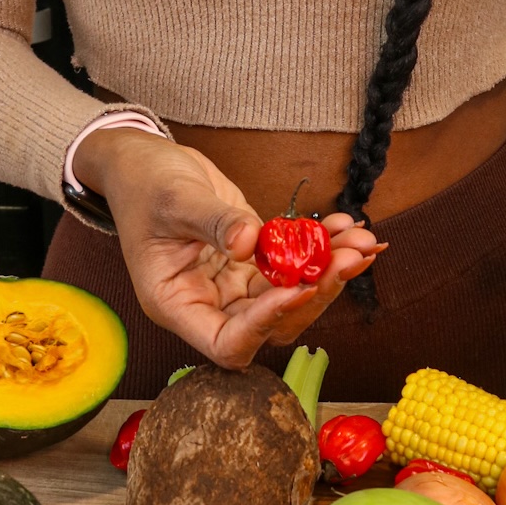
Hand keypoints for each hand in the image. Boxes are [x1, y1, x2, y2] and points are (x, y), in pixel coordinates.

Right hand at [73, 127, 381, 367]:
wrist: (143, 163)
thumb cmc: (143, 184)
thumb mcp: (174, 199)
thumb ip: (213, 221)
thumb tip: (250, 240)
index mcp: (177, 305)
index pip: (228, 341)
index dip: (265, 324)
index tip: (296, 286)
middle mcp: (209, 303)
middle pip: (272, 323)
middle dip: (315, 292)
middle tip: (351, 257)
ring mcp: (233, 283)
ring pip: (291, 295)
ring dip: (329, 271)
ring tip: (362, 241)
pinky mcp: (251, 259)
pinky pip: (292, 263)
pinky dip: (321, 247)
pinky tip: (345, 224)